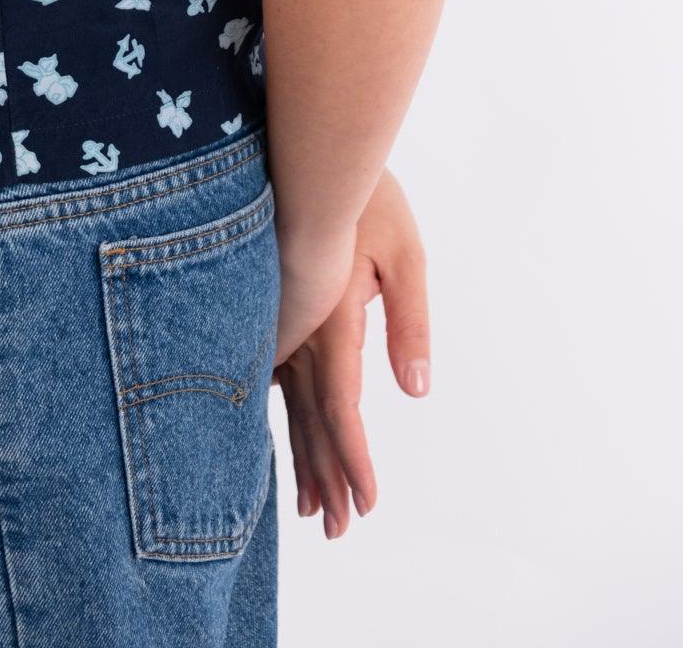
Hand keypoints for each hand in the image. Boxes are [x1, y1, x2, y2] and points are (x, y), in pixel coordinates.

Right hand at [271, 169, 429, 540]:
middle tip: (339, 533)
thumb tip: (417, 388)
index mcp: (330, 323)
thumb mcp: (405, 255)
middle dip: (329, 479)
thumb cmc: (363, 195)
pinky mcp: (266, 309)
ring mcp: (273, 321)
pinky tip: (272, 439)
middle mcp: (294, 332)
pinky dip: (277, 419)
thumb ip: (410, 324)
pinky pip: (268, 379)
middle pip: (310, 422)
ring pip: (285, 406)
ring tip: (311, 509)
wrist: (303, 149)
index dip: (355, 462)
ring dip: (301, 459)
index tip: (368, 505)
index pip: (342, 410)